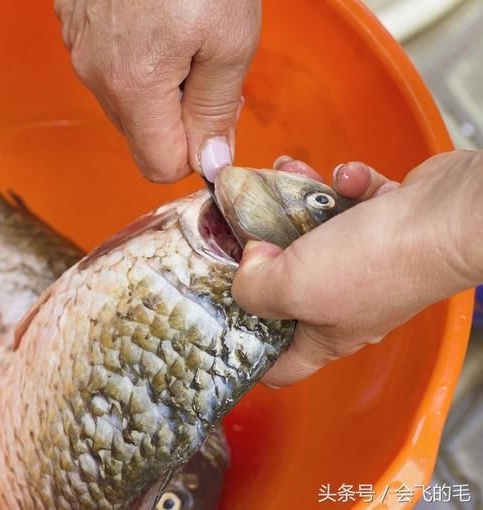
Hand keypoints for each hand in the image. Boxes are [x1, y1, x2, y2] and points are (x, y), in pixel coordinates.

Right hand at [54, 0, 260, 182]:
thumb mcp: (230, 38)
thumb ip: (216, 110)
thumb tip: (210, 162)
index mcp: (133, 86)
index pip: (160, 166)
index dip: (195, 154)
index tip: (216, 121)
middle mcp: (95, 74)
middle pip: (142, 134)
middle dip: (179, 116)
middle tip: (207, 67)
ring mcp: (79, 44)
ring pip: (126, 100)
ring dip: (159, 85)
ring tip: (182, 33)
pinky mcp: (75, 20)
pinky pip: (109, 64)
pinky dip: (137, 56)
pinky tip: (155, 17)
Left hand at [234, 151, 482, 386]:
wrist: (447, 217)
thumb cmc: (376, 264)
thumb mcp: (292, 287)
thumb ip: (254, 287)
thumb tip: (248, 267)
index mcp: (326, 335)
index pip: (284, 365)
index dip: (252, 353)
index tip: (226, 326)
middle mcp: (348, 303)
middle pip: (290, 287)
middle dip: (264, 253)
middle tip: (245, 227)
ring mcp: (369, 263)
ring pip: (316, 233)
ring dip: (298, 201)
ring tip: (286, 175)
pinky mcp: (387, 224)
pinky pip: (354, 202)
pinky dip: (347, 185)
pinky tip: (348, 178)